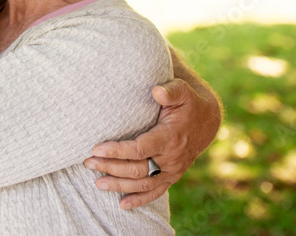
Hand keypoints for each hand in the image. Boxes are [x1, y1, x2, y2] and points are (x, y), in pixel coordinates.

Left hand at [83, 79, 219, 208]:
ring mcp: (172, 170)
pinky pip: (155, 192)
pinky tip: (122, 204)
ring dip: (119, 185)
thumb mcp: (182, 91)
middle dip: (110, 167)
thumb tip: (156, 91)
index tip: (97, 149)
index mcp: (170, 137)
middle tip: (88, 163)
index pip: (140, 149)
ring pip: (143, 184)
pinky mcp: (172, 177)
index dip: (118, 151)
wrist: (206, 120)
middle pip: (137, 169)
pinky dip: (139, 200)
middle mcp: (171, 158)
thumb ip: (170, 91)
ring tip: (97, 182)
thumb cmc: (188, 102)